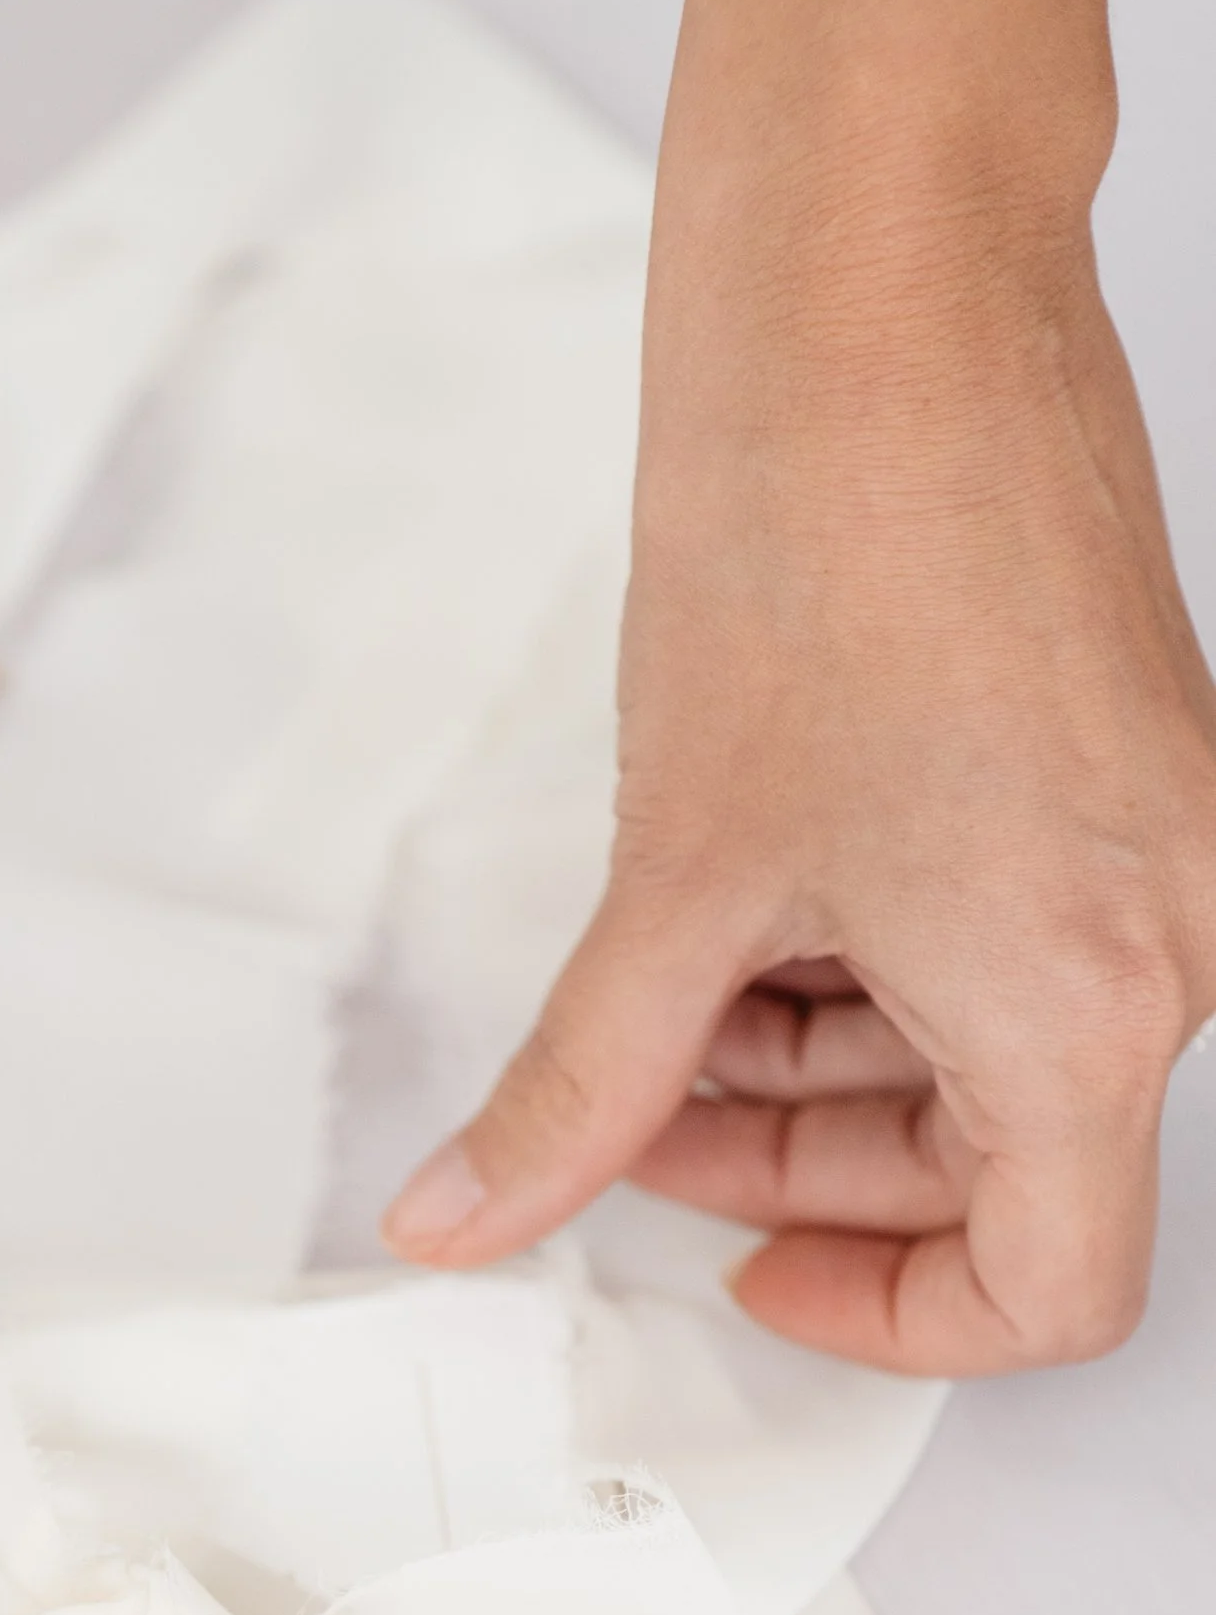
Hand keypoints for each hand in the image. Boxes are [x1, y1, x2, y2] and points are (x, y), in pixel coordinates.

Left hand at [383, 0, 1215, 1374]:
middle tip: (638, 1117)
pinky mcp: (1115, 770)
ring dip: (815, 1060)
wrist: (887, 294)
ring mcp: (1150, 848)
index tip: (745, 1267)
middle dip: (800, 1161)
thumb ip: (576, 1088)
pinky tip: (743, 902)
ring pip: (987, 1054)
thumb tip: (468, 1213)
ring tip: (666, 984)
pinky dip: (870, 959)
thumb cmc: (824, 538)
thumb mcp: (672, 882)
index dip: (882, 1321)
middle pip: (997, 1172)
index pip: (1044, 1291)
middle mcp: (1163, 934)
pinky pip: (1004, 938)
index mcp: (1091, 1001)